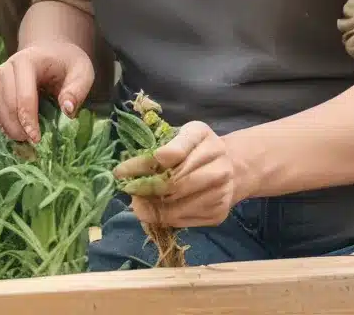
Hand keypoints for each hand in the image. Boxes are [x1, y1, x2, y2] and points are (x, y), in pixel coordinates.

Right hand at [0, 42, 94, 142]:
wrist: (51, 50)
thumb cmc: (67, 62)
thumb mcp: (82, 71)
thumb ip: (77, 89)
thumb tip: (67, 110)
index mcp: (28, 61)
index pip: (24, 93)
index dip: (28, 117)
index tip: (37, 139)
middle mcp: (9, 67)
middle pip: (6, 100)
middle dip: (16, 125)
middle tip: (31, 143)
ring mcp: (1, 77)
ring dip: (8, 126)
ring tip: (24, 141)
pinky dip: (4, 123)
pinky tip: (17, 134)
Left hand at [115, 121, 242, 226]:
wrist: (232, 168)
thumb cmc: (194, 148)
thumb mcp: (178, 136)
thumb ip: (158, 147)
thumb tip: (130, 171)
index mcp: (200, 133)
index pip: (172, 151)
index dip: (144, 163)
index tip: (121, 171)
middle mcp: (216, 160)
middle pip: (174, 181)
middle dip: (145, 188)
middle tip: (127, 191)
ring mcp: (221, 188)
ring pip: (178, 204)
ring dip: (153, 207)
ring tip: (137, 204)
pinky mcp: (219, 212)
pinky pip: (186, 219)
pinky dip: (166, 218)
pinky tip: (155, 212)